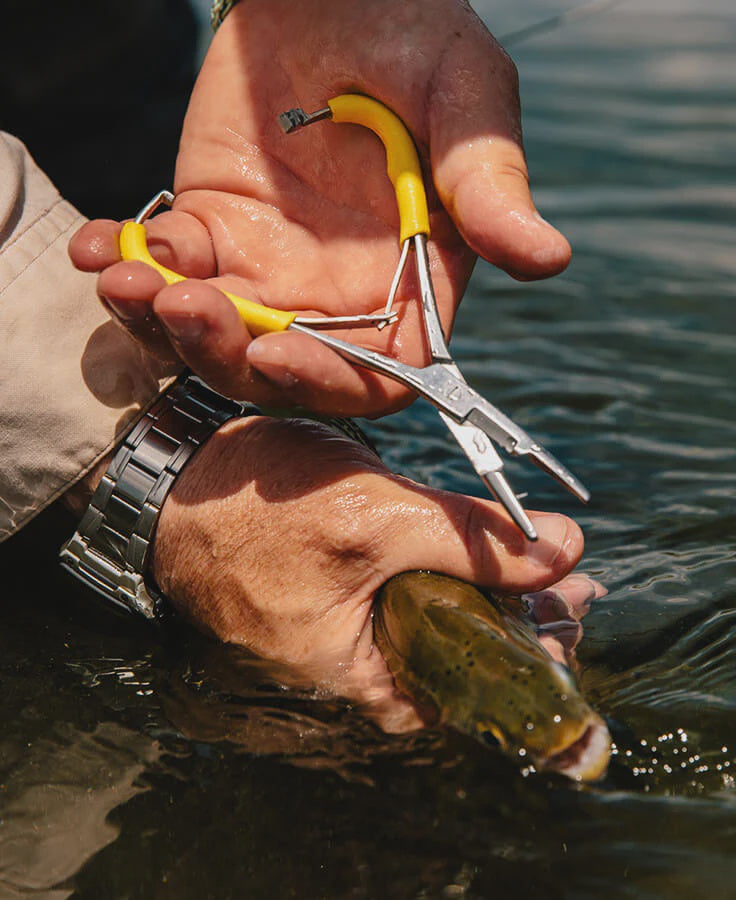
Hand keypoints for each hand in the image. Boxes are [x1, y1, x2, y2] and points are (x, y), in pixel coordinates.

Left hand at [69, 0, 569, 417]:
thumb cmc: (414, 29)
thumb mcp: (464, 93)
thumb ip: (489, 180)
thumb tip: (547, 258)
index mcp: (410, 283)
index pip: (376, 372)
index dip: (330, 381)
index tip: (279, 354)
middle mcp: (337, 293)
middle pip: (278, 368)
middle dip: (222, 355)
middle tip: (179, 306)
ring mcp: (267, 266)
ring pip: (210, 334)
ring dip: (159, 323)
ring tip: (125, 277)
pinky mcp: (209, 226)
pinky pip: (163, 267)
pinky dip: (123, 266)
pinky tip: (99, 246)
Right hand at [151, 415, 591, 728]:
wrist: (174, 474)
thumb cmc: (253, 508)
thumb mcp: (375, 520)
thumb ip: (470, 542)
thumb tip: (566, 553)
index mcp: (357, 675)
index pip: (470, 691)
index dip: (532, 655)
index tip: (575, 611)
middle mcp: (350, 664)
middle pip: (456, 657)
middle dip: (519, 620)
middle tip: (571, 587)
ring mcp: (340, 626)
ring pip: (432, 620)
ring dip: (488, 591)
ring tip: (539, 567)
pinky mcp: (334, 589)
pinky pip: (402, 592)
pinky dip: (448, 569)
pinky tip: (479, 550)